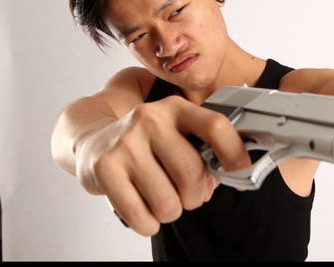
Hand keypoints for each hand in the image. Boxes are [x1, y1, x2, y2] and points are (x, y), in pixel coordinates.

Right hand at [74, 95, 250, 235]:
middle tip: (187, 196)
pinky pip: (141, 216)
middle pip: (192, 173)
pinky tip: (143, 209)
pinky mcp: (104, 168)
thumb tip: (225, 177)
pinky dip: (148, 224)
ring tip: (160, 199)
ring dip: (171, 211)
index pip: (216, 126)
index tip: (240, 173)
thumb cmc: (145, 143)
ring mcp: (126, 143)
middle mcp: (150, 119)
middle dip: (195, 196)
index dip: (235, 154)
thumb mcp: (174, 133)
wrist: (93, 140)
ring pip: (168, 202)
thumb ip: (202, 150)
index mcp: (175, 108)